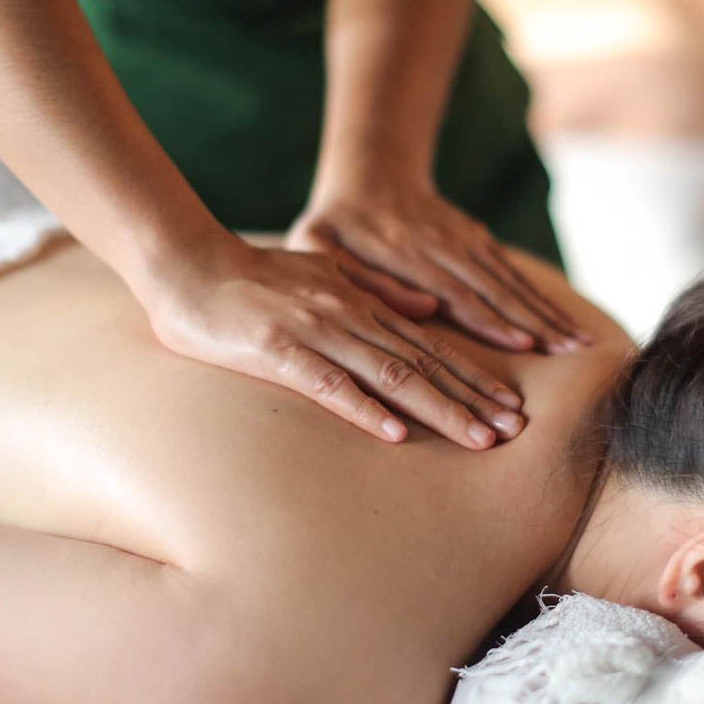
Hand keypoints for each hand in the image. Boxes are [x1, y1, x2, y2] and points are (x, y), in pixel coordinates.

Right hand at [137, 228, 525, 449]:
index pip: (429, 346)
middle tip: (514, 431)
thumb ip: (378, 291)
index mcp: (362, 303)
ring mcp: (315, 333)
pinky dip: (365, 409)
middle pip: (423, 364)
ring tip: (480, 438)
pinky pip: (329, 384)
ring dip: (440, 408)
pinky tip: (397, 434)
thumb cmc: (256, 276)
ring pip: (391, 374)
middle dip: (473, 399)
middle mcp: (349, 316)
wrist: (189, 265)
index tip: (509, 406)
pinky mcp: (277, 351)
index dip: (473, 377)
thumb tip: (430, 309)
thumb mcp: (327, 273)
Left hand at [285, 186, 588, 352]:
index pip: (455, 291)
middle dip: (535, 322)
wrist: (370, 175)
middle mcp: (443, 245)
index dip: (490, 319)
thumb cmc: (335, 224)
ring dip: (548, 311)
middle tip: (571, 353)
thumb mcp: (320, 245)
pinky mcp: (477, 240)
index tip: (525, 345)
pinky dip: (541, 297)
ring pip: (511, 281)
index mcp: (404, 251)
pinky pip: (512, 272)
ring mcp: (465, 241)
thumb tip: (422, 308)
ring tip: (580, 342)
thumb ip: (361, 277)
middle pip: (495, 289)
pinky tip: (565, 321)